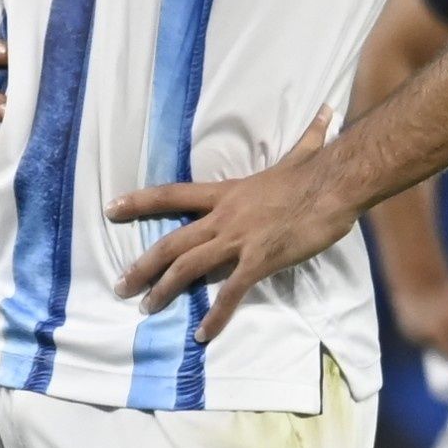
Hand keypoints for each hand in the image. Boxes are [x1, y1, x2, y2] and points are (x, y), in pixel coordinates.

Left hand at [112, 112, 354, 342]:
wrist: (335, 185)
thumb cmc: (318, 173)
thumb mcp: (303, 156)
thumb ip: (307, 139)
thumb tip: (326, 112)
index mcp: (227, 193)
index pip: (172, 195)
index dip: (140, 202)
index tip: (111, 209)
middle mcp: (224, 217)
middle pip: (172, 241)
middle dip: (143, 265)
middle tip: (120, 285)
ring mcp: (239, 239)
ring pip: (190, 266)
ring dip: (165, 289)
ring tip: (146, 308)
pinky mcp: (259, 260)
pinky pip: (231, 292)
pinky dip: (216, 315)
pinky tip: (202, 334)